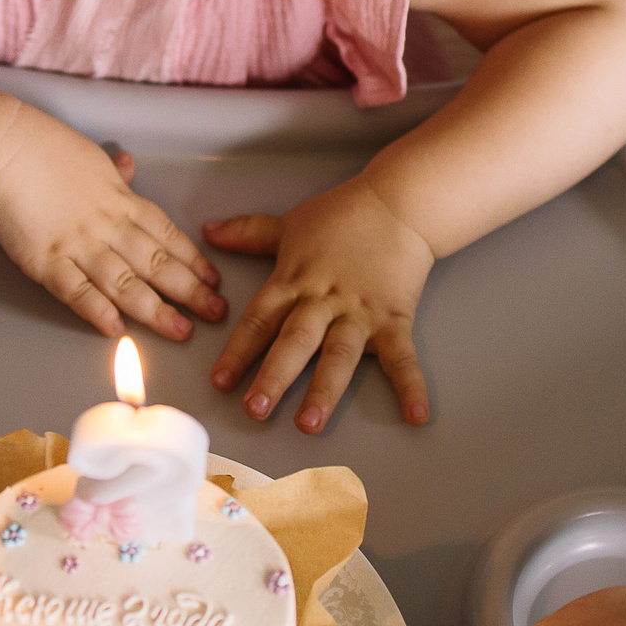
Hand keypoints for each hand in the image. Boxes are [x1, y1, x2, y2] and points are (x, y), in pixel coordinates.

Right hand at [0, 111, 223, 340]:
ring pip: (125, 283)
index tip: (214, 280)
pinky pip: (77, 292)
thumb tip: (129, 166)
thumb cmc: (42, 147)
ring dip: (155, 310)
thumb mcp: (89, 154)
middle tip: (215, 313)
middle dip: (190, 290)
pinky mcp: (45, 261)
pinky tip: (117, 328)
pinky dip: (98, 311)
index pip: (166, 234)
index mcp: (120, 199)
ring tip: (180, 330)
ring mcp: (77, 245)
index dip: (193, 260)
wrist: (0, 148)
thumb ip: (112, 172)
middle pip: (157, 262)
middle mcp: (107, 225)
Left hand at [206, 178, 433, 432]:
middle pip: (294, 341)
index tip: (220, 381)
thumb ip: (249, 233)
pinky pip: (403, 357)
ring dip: (324, 389)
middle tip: (255, 409)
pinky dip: (411, 386)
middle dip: (273, 376)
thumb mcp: (290, 223)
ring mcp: (360, 313)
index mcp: (295, 280)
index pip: (260, 319)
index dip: (238, 350)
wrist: (401, 202)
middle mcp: (324, 301)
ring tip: (310, 423)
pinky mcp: (394, 319)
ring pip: (338, 354)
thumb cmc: (344, 214)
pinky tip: (416, 415)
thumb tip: (209, 230)